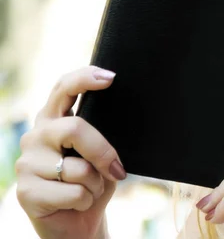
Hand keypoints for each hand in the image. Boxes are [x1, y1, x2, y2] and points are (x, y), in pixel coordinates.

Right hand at [15, 66, 126, 238]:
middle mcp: (36, 136)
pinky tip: (75, 204)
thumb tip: (119, 119)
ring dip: (96, 184)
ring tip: (88, 190)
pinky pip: (74, 193)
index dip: (84, 79)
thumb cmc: (93, 182)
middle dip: (103, 151)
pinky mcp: (26, 192)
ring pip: (79, 168)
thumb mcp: (102, 154)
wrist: (79, 223)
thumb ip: (101, 134)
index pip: (63, 88)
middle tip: (118, 170)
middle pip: (75, 129)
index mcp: (54, 120)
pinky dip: (86, 201)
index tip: (110, 78)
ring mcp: (27, 163)